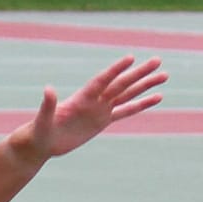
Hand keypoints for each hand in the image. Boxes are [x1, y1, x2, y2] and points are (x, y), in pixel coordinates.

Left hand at [21, 55, 165, 160]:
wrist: (41, 143)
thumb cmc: (39, 132)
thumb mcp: (42, 120)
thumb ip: (47, 105)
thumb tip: (48, 89)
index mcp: (81, 98)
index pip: (102, 81)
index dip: (116, 70)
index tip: (130, 58)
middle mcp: (94, 100)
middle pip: (121, 84)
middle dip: (140, 73)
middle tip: (157, 61)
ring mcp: (100, 109)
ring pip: (127, 94)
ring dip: (145, 85)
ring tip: (164, 75)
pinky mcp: (103, 120)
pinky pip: (126, 111)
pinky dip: (140, 105)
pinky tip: (156, 98)